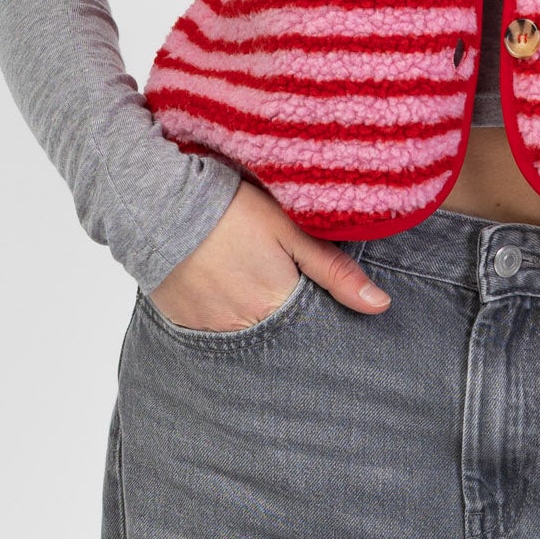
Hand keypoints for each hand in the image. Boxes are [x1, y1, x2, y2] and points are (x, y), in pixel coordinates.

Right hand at [148, 176, 392, 330]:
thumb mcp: (290, 230)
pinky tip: (225, 286)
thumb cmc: (230, 210)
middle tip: (278, 280)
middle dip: (288, 316)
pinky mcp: (184, 323)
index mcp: (277, 305)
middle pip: (279, 333)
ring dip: (255, 315)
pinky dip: (224, 314)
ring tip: (249, 279)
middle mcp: (245, 327)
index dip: (318, 311)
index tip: (319, 296)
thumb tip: (380, 305)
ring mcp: (211, 329)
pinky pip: (215, 331)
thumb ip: (334, 270)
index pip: (312, 327)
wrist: (159, 205)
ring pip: (248, 333)